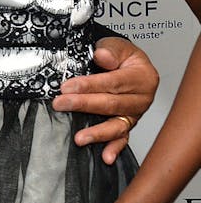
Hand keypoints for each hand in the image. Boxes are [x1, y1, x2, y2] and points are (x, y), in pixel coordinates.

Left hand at [53, 37, 159, 163]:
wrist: (127, 64)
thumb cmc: (121, 56)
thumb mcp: (117, 45)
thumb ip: (110, 50)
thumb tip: (102, 57)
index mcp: (142, 77)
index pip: (113, 82)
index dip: (89, 85)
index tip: (67, 87)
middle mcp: (141, 98)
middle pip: (111, 104)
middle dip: (84, 105)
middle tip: (61, 104)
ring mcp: (135, 114)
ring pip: (117, 125)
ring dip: (98, 132)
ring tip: (80, 137)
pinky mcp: (128, 124)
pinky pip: (122, 138)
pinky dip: (115, 148)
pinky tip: (106, 157)